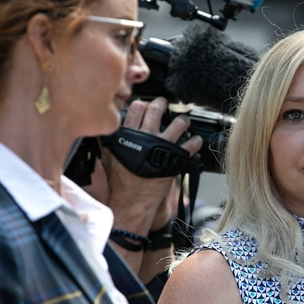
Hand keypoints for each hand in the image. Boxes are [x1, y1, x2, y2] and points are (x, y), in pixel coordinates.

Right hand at [103, 97, 202, 234]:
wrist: (132, 200)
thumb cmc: (120, 180)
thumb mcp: (108, 155)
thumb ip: (109, 138)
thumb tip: (109, 126)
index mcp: (128, 135)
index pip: (137, 108)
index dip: (143, 104)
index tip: (146, 105)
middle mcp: (146, 138)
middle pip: (156, 110)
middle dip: (162, 104)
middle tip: (164, 104)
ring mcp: (162, 147)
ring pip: (178, 124)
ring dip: (183, 120)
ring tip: (183, 121)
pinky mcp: (175, 159)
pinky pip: (191, 144)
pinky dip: (195, 140)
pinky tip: (195, 140)